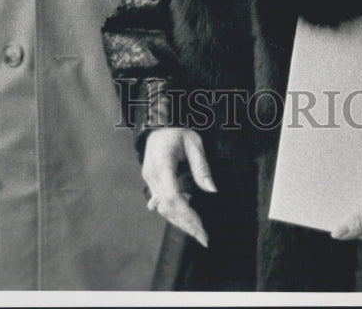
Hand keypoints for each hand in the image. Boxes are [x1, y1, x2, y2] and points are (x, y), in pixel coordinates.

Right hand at [142, 127, 216, 247]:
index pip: (172, 196)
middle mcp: (152, 174)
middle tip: (204, 238)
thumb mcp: (194, 143)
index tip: (201, 225)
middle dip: (185, 224)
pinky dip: (173, 213)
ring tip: (198, 233)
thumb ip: (202, 167)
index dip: (186, 213)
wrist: (158, 123)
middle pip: (166, 207)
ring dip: (179, 222)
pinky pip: (160, 203)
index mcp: (162, 163)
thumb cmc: (178, 131)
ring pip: (162, 208)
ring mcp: (149, 178)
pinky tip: (187, 218)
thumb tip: (212, 190)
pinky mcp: (150, 180)